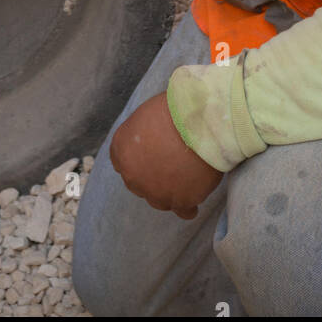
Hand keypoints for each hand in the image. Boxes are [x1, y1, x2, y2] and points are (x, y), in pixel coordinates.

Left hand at [109, 92, 222, 218]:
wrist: (200, 123)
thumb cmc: (174, 110)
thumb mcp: (145, 116)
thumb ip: (140, 136)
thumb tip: (149, 142)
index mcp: (122, 150)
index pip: (121, 162)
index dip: (137, 159)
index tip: (149, 155)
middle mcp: (133, 176)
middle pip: (139, 183)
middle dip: (151, 176)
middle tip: (170, 163)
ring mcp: (157, 192)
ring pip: (160, 200)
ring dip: (169, 191)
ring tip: (185, 178)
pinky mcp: (181, 202)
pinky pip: (184, 211)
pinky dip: (188, 205)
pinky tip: (194, 193)